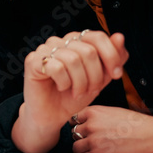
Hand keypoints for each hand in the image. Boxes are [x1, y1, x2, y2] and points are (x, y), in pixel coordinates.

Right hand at [14, 30, 128, 152]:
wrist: (53, 116)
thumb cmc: (74, 96)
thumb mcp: (101, 78)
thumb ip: (112, 58)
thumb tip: (119, 37)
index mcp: (76, 41)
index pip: (97, 37)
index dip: (111, 55)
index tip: (116, 75)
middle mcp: (60, 42)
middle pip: (88, 51)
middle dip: (95, 76)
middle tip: (91, 90)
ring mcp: (44, 50)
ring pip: (73, 59)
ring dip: (80, 82)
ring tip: (77, 92)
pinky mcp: (32, 61)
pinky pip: (56, 68)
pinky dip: (64, 82)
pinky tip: (61, 87)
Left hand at [71, 107, 152, 152]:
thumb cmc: (144, 127)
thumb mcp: (118, 113)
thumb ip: (101, 117)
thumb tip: (91, 124)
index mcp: (95, 112)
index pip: (75, 119)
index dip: (81, 127)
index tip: (87, 132)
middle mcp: (91, 125)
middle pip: (74, 134)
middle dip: (83, 139)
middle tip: (95, 143)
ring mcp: (93, 141)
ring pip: (76, 147)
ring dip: (84, 151)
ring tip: (98, 152)